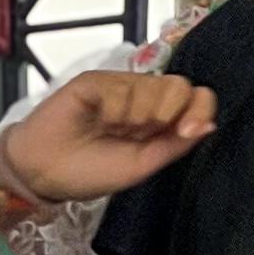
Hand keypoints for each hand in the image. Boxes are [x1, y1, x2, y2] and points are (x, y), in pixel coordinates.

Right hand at [0, 65, 218, 203]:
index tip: (187, 130)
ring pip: (152, 85)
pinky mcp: (96, 81)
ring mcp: (119, 86)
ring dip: (136, 115)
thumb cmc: (90, 171)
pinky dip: (114, 110)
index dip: (199, 108)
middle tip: (139, 133)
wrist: (44, 173)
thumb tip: (210, 125)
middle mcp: (143, 98)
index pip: (197, 98)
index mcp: (159, 119)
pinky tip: (97, 119)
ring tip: (111, 129)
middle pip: (179, 86)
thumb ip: (175, 144)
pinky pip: (122, 87)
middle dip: (165, 114)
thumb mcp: (142, 165)